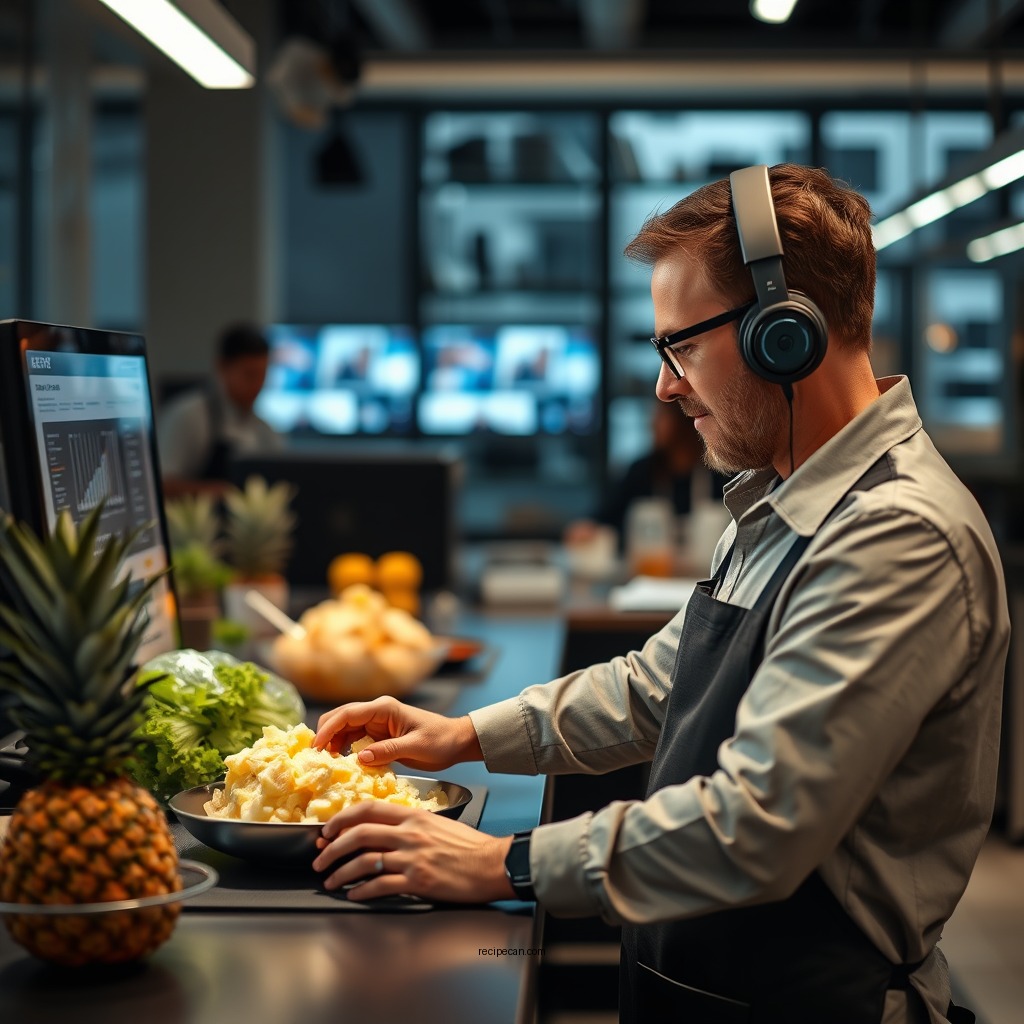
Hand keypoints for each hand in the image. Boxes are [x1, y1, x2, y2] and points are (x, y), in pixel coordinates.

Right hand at [313, 696, 482, 769]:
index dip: (327, 729)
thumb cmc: (440, 741)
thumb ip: (387, 751)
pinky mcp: (378, 735)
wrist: (456, 741)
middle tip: (316, 759)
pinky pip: (354, 741)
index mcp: (384, 708)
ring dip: (333, 745)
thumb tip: (359, 758)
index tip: (315, 747)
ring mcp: (376, 723)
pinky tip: (342, 764)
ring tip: (326, 765)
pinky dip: (344, 750)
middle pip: (340, 719)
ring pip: (344, 730)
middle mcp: (376, 712)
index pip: (347, 714)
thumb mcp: (415, 747)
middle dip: (325, 736)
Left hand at [313, 801, 514, 903]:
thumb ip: (410, 825)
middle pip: (358, 834)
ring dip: (341, 872)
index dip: (341, 819)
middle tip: (319, 858)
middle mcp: (409, 833)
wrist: (493, 864)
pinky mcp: (417, 880)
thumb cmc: (469, 846)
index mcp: (413, 816)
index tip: (327, 830)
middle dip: (332, 847)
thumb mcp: (438, 824)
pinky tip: (355, 894)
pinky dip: (361, 891)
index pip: (368, 809)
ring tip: (331, 881)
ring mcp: (412, 857)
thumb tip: (384, 832)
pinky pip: (380, 885)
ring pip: (363, 861)